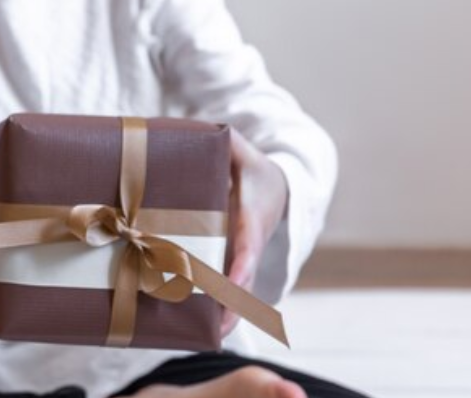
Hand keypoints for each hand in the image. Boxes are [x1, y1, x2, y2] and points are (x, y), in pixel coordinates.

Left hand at [220, 128, 288, 337]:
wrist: (275, 189)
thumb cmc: (253, 171)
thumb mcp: (244, 153)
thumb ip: (229, 143)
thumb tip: (215, 132)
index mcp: (252, 220)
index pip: (248, 245)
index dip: (242, 264)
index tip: (234, 284)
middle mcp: (248, 246)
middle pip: (241, 281)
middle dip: (231, 305)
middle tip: (217, 328)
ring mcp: (240, 259)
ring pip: (234, 293)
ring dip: (224, 315)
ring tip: (207, 337)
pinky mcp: (228, 265)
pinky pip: (222, 289)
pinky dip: (214, 308)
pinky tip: (195, 326)